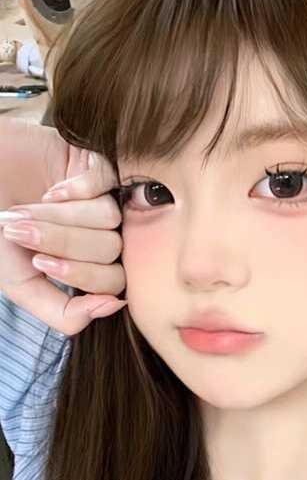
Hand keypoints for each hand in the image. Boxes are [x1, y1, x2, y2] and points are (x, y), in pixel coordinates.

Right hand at [0, 143, 127, 335]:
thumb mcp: (21, 283)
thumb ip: (64, 312)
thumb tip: (112, 306)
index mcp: (87, 264)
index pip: (112, 282)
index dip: (78, 274)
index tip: (38, 261)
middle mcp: (99, 234)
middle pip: (110, 250)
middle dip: (62, 242)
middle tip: (24, 233)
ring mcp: (102, 199)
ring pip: (108, 218)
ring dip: (60, 216)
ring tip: (27, 209)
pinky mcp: (97, 166)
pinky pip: (106, 183)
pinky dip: (73, 189)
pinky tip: (50, 190)